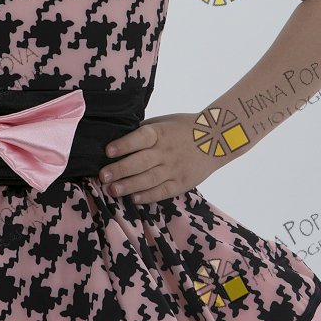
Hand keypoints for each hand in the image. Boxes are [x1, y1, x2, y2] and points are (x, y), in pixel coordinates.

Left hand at [98, 112, 216, 204]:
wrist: (217, 138)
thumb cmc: (184, 128)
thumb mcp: (163, 122)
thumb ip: (143, 132)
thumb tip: (117, 140)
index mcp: (160, 132)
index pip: (140, 138)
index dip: (124, 144)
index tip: (107, 151)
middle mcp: (166, 151)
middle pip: (141, 161)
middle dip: (120, 169)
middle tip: (103, 176)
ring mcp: (174, 168)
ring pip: (149, 179)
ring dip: (129, 186)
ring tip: (112, 190)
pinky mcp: (182, 183)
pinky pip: (163, 191)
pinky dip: (148, 196)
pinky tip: (134, 199)